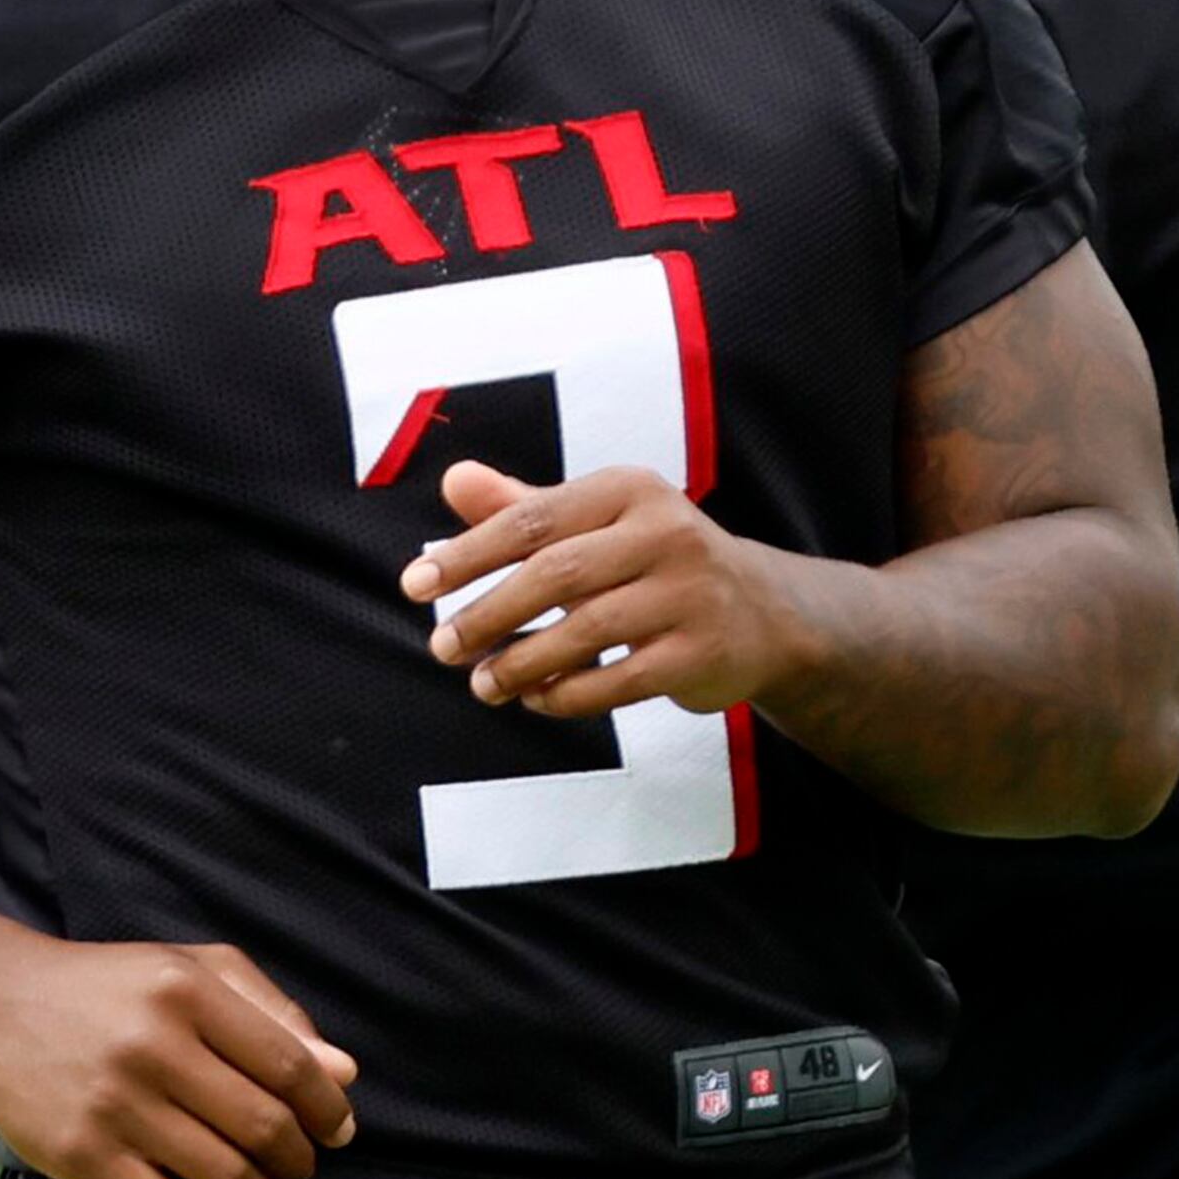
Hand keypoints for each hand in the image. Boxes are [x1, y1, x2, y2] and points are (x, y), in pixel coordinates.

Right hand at [0, 935, 358, 1178]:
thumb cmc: (112, 987)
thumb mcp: (193, 970)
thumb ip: (272, 1014)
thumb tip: (343, 1076)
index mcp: (187, 991)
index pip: (288, 1065)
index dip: (327, 1108)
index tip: (337, 1128)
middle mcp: (152, 1047)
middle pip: (262, 1127)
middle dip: (299, 1159)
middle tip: (300, 1165)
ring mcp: (114, 1108)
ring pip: (224, 1177)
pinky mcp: (84, 1159)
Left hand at [404, 462, 817, 716]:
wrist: (763, 613)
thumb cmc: (655, 561)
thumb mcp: (596, 523)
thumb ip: (523, 505)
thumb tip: (453, 480)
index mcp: (629, 489)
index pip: (533, 517)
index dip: (468, 552)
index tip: (415, 584)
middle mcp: (666, 532)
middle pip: (555, 573)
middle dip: (488, 614)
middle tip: (442, 645)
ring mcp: (688, 593)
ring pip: (585, 631)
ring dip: (521, 662)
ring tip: (481, 683)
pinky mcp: (700, 653)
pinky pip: (617, 681)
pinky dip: (567, 694)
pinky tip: (535, 698)